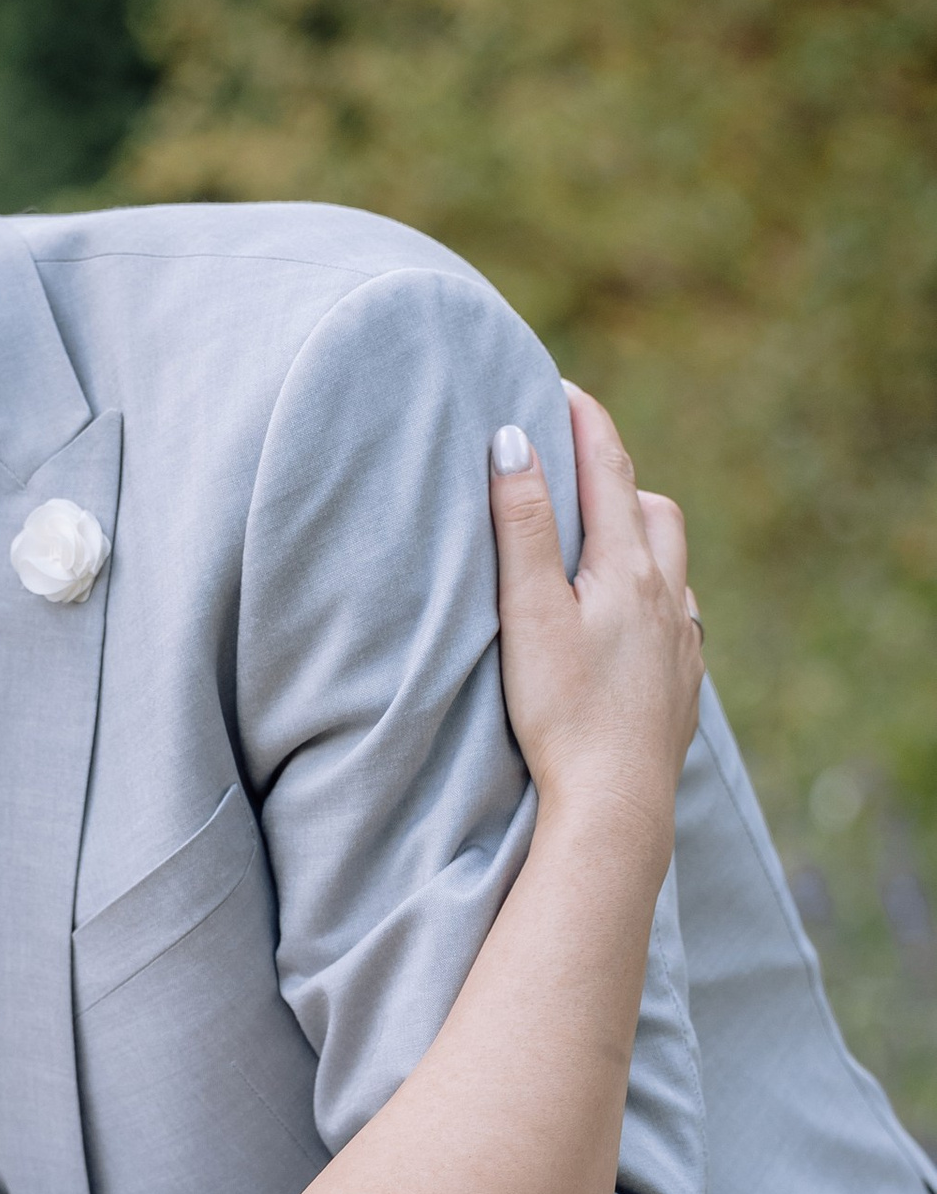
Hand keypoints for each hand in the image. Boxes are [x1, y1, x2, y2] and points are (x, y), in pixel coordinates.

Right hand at [491, 387, 701, 844]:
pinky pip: (678, 619)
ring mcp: (681, 644)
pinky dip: (654, 599)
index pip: (609, 471)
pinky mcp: (681, 688)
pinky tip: (631, 624)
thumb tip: (512, 440)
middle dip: (618, 479)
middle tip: (577, 469)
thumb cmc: (562, 712)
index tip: (561, 386)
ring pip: (673, 566)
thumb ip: (522, 525)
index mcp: (628, 569)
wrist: (616, 808)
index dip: (586, 421)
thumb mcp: (528, 611)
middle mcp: (668, 597)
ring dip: (641, 540)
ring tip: (603, 546)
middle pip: (654, 511)